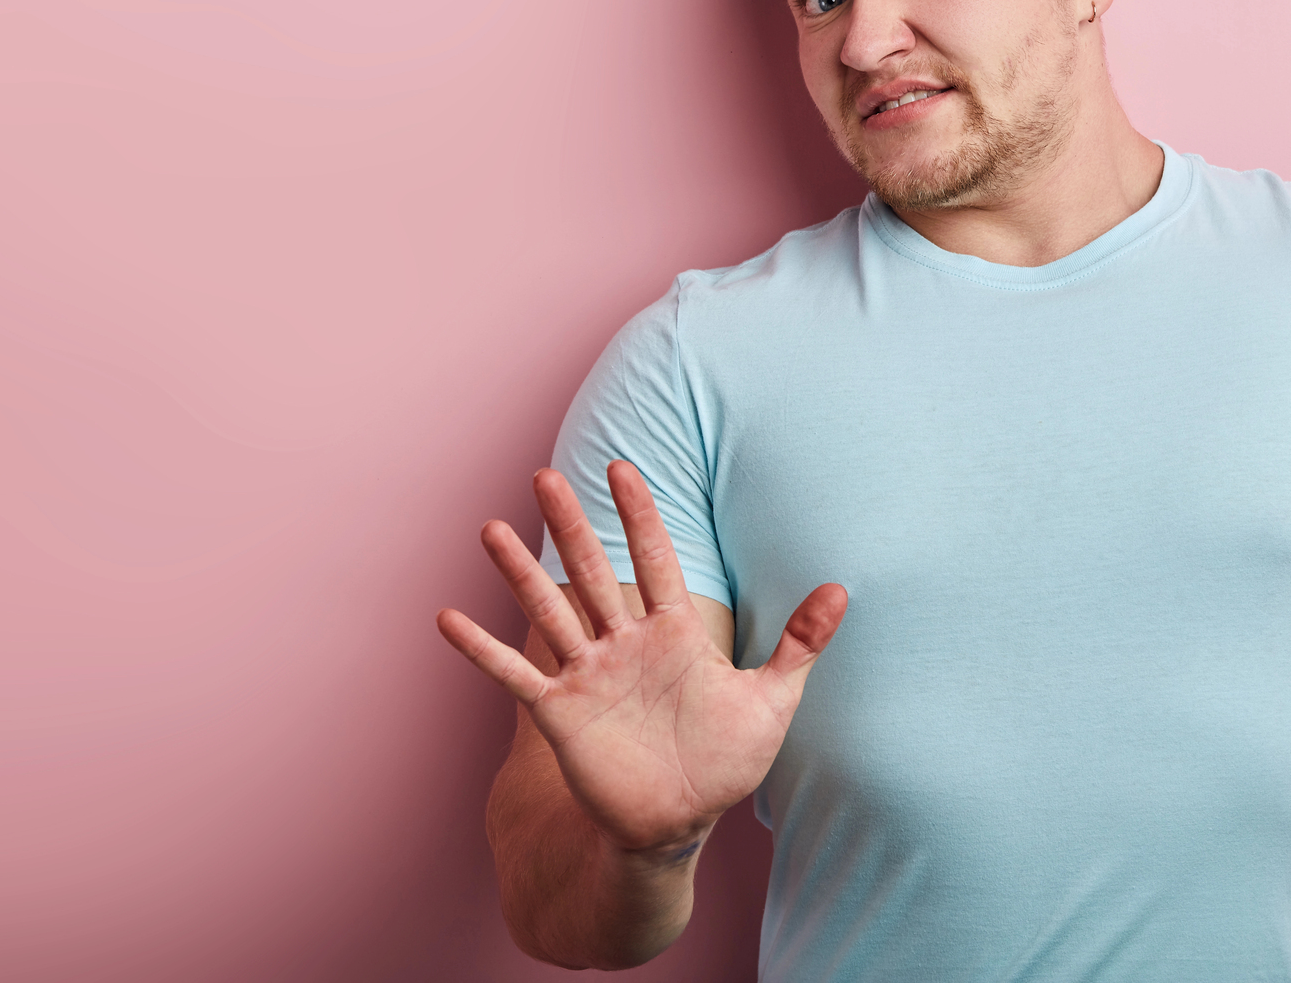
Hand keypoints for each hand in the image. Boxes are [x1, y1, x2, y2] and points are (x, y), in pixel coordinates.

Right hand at [437, 464, 847, 853]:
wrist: (680, 822)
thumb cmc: (726, 761)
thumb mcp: (772, 701)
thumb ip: (800, 643)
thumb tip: (843, 589)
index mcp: (674, 632)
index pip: (656, 559)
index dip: (640, 515)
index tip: (622, 467)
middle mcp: (626, 643)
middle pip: (595, 570)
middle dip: (572, 524)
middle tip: (544, 475)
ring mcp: (590, 675)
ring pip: (550, 610)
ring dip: (520, 572)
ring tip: (489, 530)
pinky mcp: (562, 713)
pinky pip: (515, 674)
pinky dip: (482, 649)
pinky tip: (447, 619)